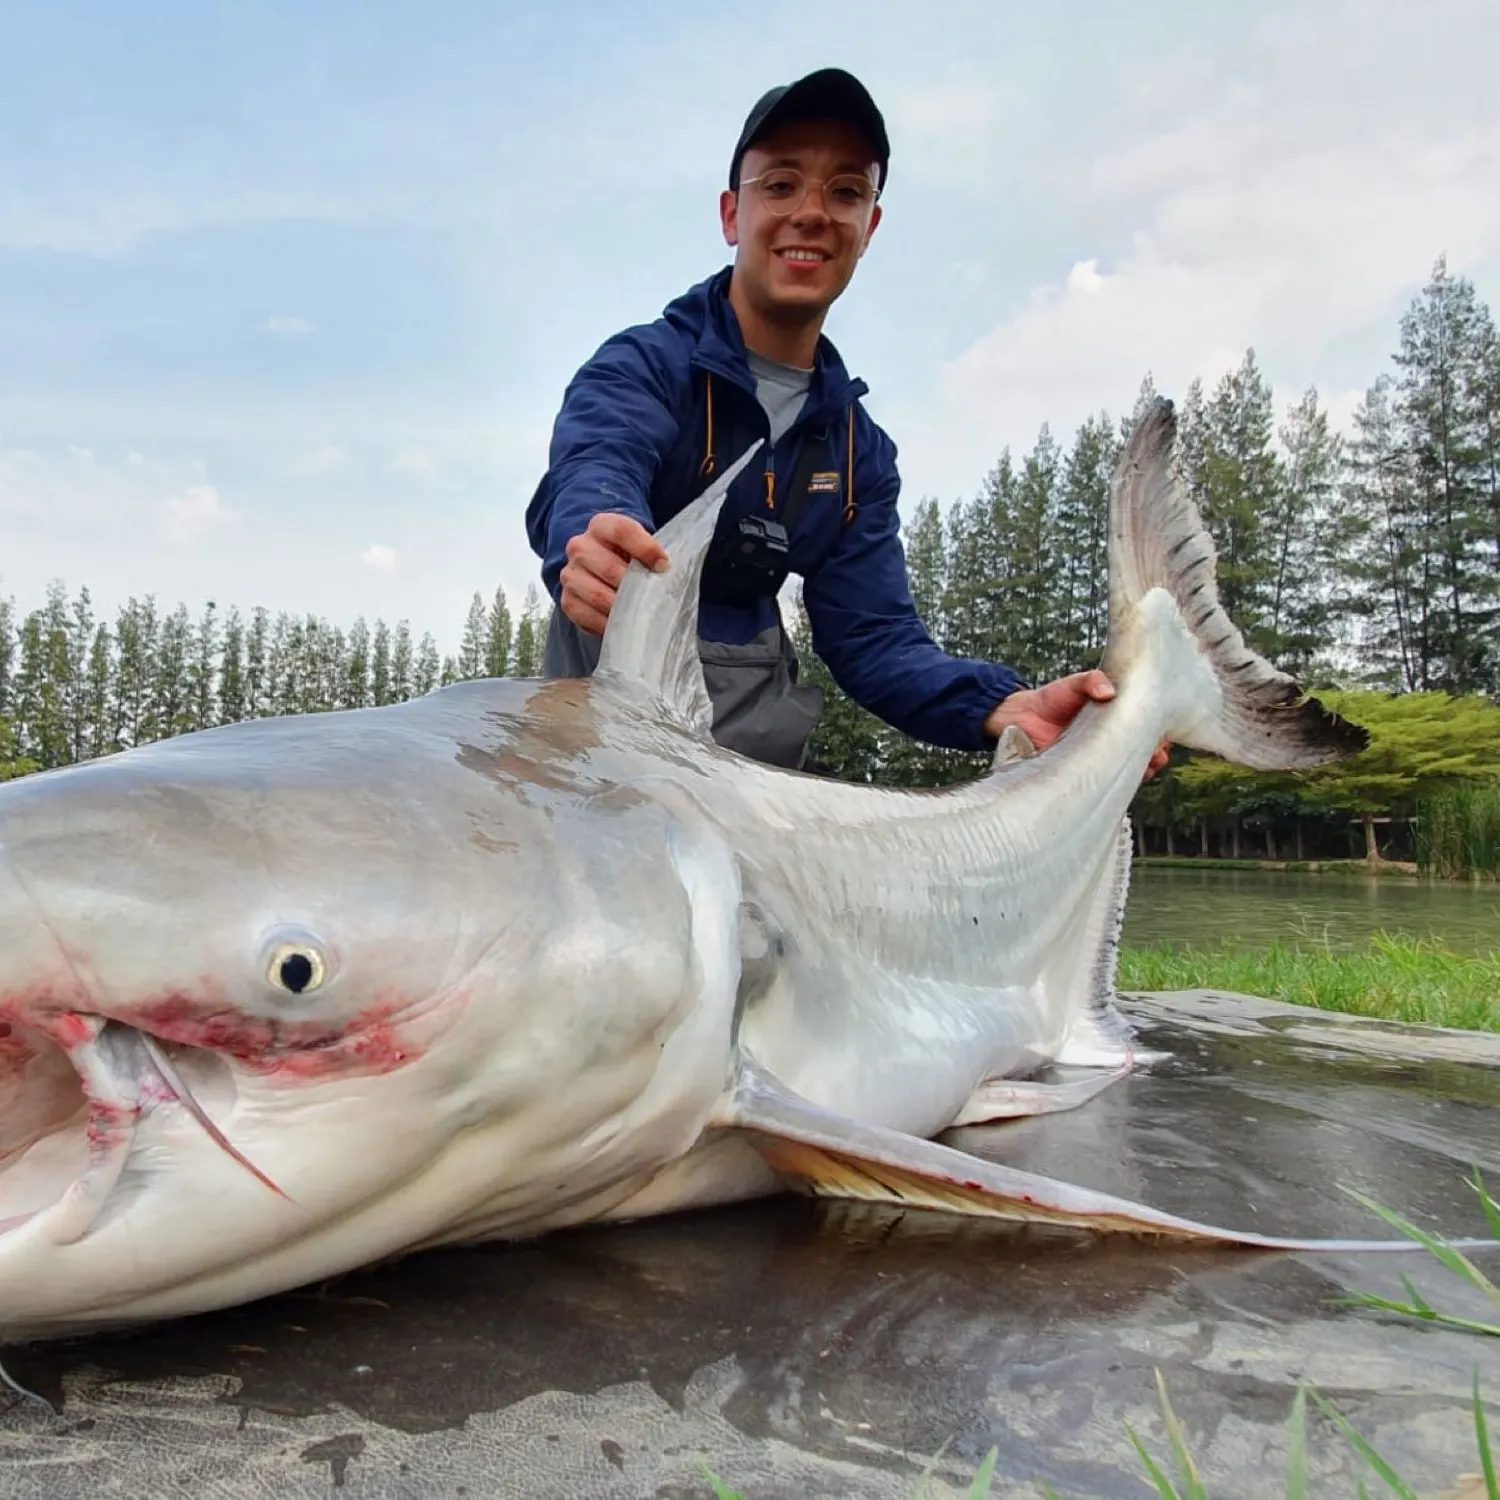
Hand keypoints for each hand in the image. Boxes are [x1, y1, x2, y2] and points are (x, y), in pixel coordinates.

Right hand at [559, 513, 668, 634]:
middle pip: (609, 567)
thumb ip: (653, 554)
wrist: (603, 570)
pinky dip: (608, 622)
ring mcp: (570, 574)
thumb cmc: (629, 558)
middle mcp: (580, 547)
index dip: (645, 548)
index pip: (621, 531)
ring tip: (639, 611)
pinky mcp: (568, 600)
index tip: (664, 565)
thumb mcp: (641, 546)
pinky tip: (623, 623)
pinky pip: (587, 615)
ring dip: (621, 606)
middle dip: (634, 585)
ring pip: (597, 594)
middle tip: (651, 597)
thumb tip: (666, 572)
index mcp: (601, 526)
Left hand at [984, 669, 1169, 779]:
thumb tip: (1108, 691)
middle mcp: (1112, 738)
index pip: (1146, 723)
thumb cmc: (1051, 698)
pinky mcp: (1086, 773)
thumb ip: (1090, 681)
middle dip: (1157, 751)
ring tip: (1151, 764)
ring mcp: (1100, 757)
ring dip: (1146, 768)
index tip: (1164, 728)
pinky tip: (1130, 779)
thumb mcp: (1073, 683)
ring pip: (1132, 767)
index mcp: (1115, 716)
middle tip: (1159, 749)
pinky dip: (1123, 782)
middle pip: (1145, 748)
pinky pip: (1109, 782)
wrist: (1020, 718)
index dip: (1159, 727)